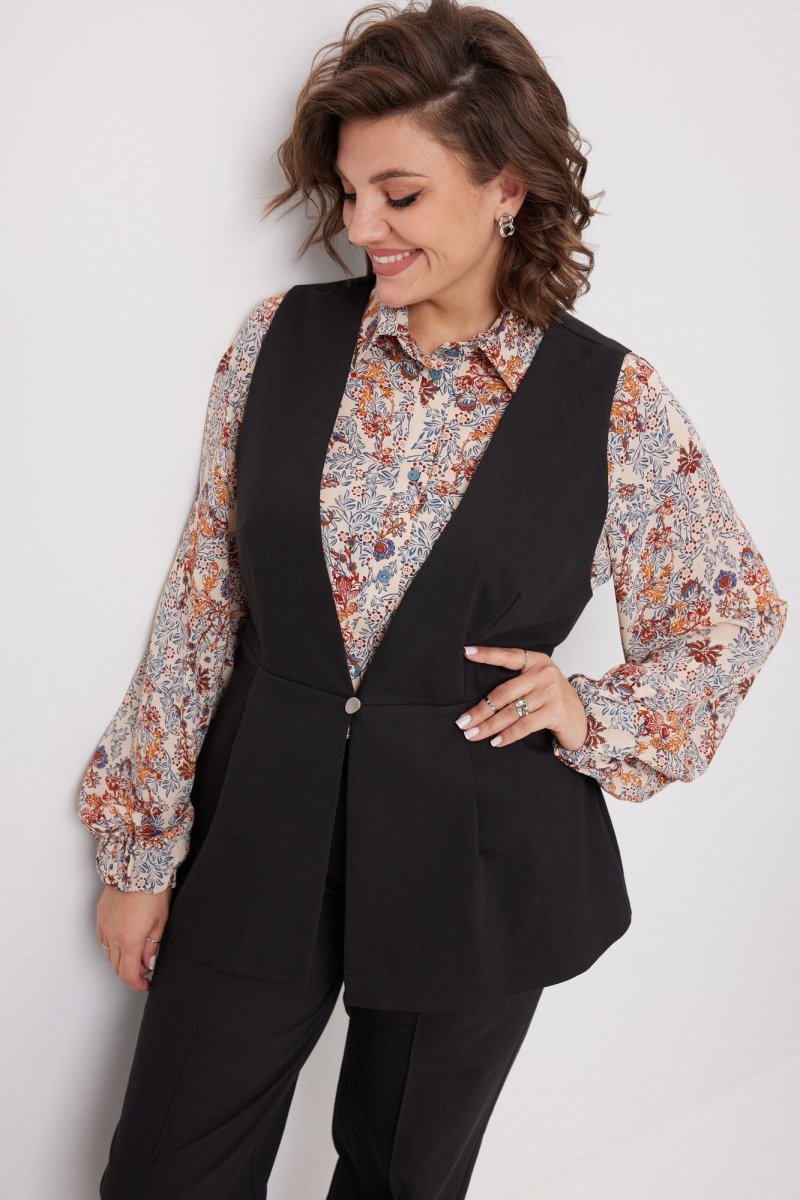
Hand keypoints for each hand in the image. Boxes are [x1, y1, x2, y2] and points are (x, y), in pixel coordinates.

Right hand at [96, 884, 172, 991]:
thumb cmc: (152, 891)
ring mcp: (105, 926)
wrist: (137, 867)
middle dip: (131, 972)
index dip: (137, 984)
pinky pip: (103, 939)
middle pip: (117, 967)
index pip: (128, 974)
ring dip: (120, 959)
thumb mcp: (160, 922)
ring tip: (136, 952)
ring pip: (108, 954)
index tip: (145, 984)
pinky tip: (122, 939)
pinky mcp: (101, 916)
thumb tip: (147, 963)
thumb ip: (152, 947)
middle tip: (144, 967)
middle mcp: (113, 936)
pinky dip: (112, 945)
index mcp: (129, 941)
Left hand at [456, 644, 588, 750]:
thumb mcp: (538, 683)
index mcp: (537, 661)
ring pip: (511, 711)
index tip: (465, 653)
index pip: (507, 655)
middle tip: (462, 722)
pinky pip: (524, 725)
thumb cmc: (554, 700)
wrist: (584, 719)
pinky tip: (496, 741)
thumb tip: (480, 699)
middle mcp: (544, 673)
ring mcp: (551, 692)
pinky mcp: (556, 712)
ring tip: (472, 734)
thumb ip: (517, 682)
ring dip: (489, 726)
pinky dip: (508, 735)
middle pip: (503, 692)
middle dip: (480, 710)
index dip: (486, 655)